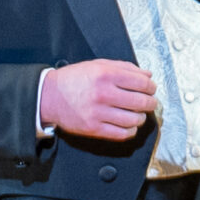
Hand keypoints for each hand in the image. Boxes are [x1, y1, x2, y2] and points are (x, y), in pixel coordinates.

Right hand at [42, 59, 157, 141]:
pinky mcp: (94, 129)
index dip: (151, 86)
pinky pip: (123, 134)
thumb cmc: (73, 80)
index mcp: (105, 75)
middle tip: (149, 101)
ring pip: (135, 120)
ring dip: (141, 117)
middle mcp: (103, 93)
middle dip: (150, 102)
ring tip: (137, 113)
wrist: (49, 97)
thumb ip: (124, 67)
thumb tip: (147, 74)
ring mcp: (98, 113)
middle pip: (142, 102)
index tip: (151, 88)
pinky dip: (131, 130)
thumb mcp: (97, 65)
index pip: (142, 82)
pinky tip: (128, 124)